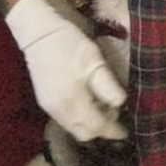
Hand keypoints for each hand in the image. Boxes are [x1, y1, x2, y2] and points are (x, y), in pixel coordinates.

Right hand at [4, 0, 126, 141]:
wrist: (38, 32)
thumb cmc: (69, 43)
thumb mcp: (94, 60)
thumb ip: (107, 86)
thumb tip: (121, 104)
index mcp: (72, 101)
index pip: (97, 127)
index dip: (113, 130)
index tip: (126, 131)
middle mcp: (59, 111)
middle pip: (84, 133)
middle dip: (102, 128)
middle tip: (114, 111)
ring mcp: (50, 108)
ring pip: (74, 128)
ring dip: (90, 123)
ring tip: (101, 103)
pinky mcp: (45, 102)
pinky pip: (65, 120)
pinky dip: (79, 118)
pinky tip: (86, 100)